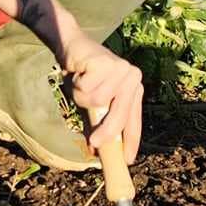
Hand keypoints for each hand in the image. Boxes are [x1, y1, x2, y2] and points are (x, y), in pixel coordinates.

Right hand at [62, 36, 144, 165]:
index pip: (134, 120)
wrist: (71, 45)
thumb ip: (97, 122)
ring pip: (98, 101)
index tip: (127, 160)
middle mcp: (132, 78)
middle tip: (93, 143)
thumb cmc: (83, 76)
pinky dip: (77, 85)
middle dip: (106, 132)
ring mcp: (121, 69)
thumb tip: (95, 151)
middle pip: (119, 115)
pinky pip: (87, 87)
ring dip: (81, 98)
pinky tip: (78, 73)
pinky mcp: (106, 62)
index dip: (131, 141)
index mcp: (134, 89)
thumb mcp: (91, 102)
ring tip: (79, 86)